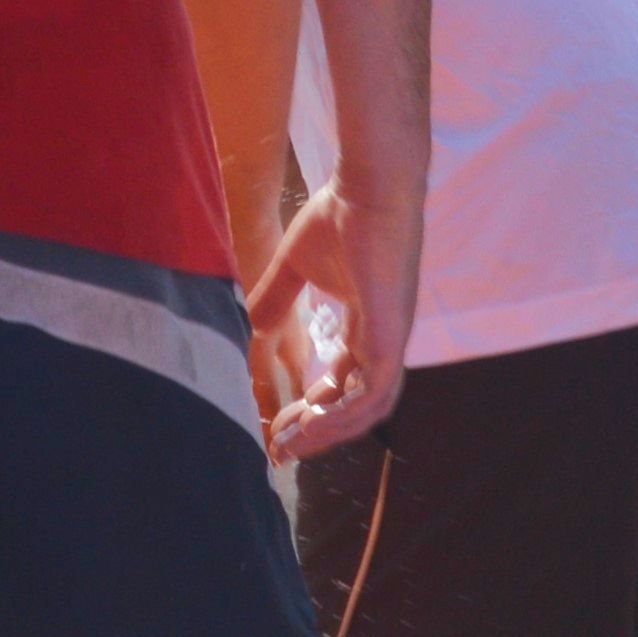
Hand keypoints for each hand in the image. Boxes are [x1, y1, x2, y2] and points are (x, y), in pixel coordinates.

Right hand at [248, 177, 419, 462]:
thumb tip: (247, 328)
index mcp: (366, 326)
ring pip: (367, 410)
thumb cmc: (339, 216)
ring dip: (327, 432)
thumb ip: (275, 299)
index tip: (279, 425)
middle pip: (354, 405)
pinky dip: (342, 416)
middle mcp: (382, 340)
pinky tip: (308, 424)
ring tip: (288, 445)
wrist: (367, 188)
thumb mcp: (295, 267)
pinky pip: (373, 394)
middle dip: (317, 430)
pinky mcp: (390, 337)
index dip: (312, 408)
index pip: (343, 382)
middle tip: (279, 448)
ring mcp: (390, 341)